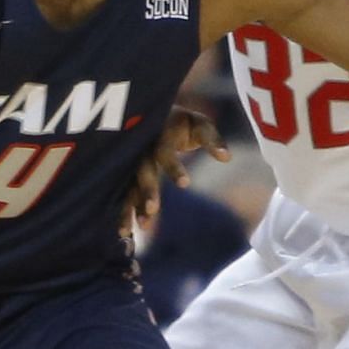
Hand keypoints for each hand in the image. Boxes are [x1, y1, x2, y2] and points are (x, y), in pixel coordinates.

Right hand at [121, 106, 229, 234]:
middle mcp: (142, 148)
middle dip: (146, 189)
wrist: (155, 116)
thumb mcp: (200, 125)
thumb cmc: (183, 124)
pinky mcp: (126, 174)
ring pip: (128, 184)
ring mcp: (131, 161)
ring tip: (137, 227)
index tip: (185, 184)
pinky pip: (122, 192)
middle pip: (142, 169)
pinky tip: (124, 232)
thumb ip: (212, 140)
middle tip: (153, 210)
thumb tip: (226, 157)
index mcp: (160, 133)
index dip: (173, 166)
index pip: (165, 150)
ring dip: (130, 206)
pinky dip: (123, 211)